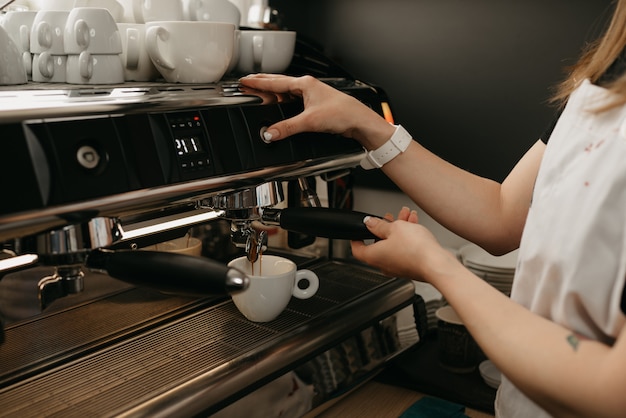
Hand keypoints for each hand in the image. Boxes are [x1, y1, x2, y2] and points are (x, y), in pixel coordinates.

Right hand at [239, 74, 394, 149]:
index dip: (257, 83)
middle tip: (247, 83)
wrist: (360, 121)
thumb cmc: (343, 114)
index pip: (275, 82)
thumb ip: (287, 127)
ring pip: (286, 92)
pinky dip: (283, 103)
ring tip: (259, 94)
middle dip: (262, 83)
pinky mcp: (315, 105)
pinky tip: (280, 108)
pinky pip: (293, 101)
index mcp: (304, 84)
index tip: (244, 81)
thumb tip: (270, 132)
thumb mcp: (310, 121)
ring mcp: (312, 95)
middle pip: (279, 83)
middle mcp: (307, 87)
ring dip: (272, 93)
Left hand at [351, 207, 458, 280]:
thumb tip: (369, 223)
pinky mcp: (410, 267)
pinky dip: (407, 237)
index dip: (356, 238)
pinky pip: (405, 249)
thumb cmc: (415, 250)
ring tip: (406, 216)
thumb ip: (379, 225)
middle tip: (390, 218)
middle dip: (385, 227)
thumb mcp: (394, 228)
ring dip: (399, 229)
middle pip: (378, 243)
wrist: (437, 263)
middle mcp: (384, 264)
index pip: (357, 249)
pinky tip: (414, 225)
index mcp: (373, 256)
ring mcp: (398, 267)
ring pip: (394, 244)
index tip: (358, 231)